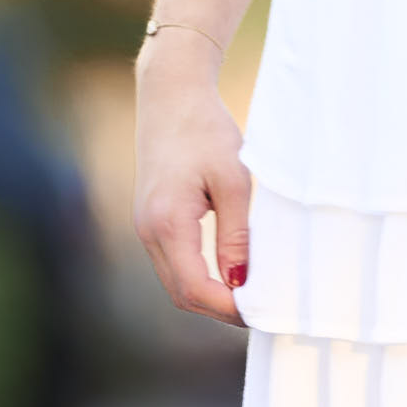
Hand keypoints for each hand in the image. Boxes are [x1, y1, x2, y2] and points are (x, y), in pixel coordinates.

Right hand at [132, 43, 254, 323]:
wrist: (171, 96)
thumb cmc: (205, 131)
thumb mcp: (233, 181)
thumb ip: (236, 236)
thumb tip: (241, 283)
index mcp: (167, 222)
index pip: (195, 288)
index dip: (228, 307)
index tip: (261, 309)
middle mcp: (148, 231)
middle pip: (182, 294)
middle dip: (220, 309)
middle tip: (260, 310)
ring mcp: (145, 227)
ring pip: (175, 283)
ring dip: (210, 296)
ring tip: (249, 295)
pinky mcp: (150, 221)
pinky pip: (173, 264)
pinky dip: (199, 278)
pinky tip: (228, 274)